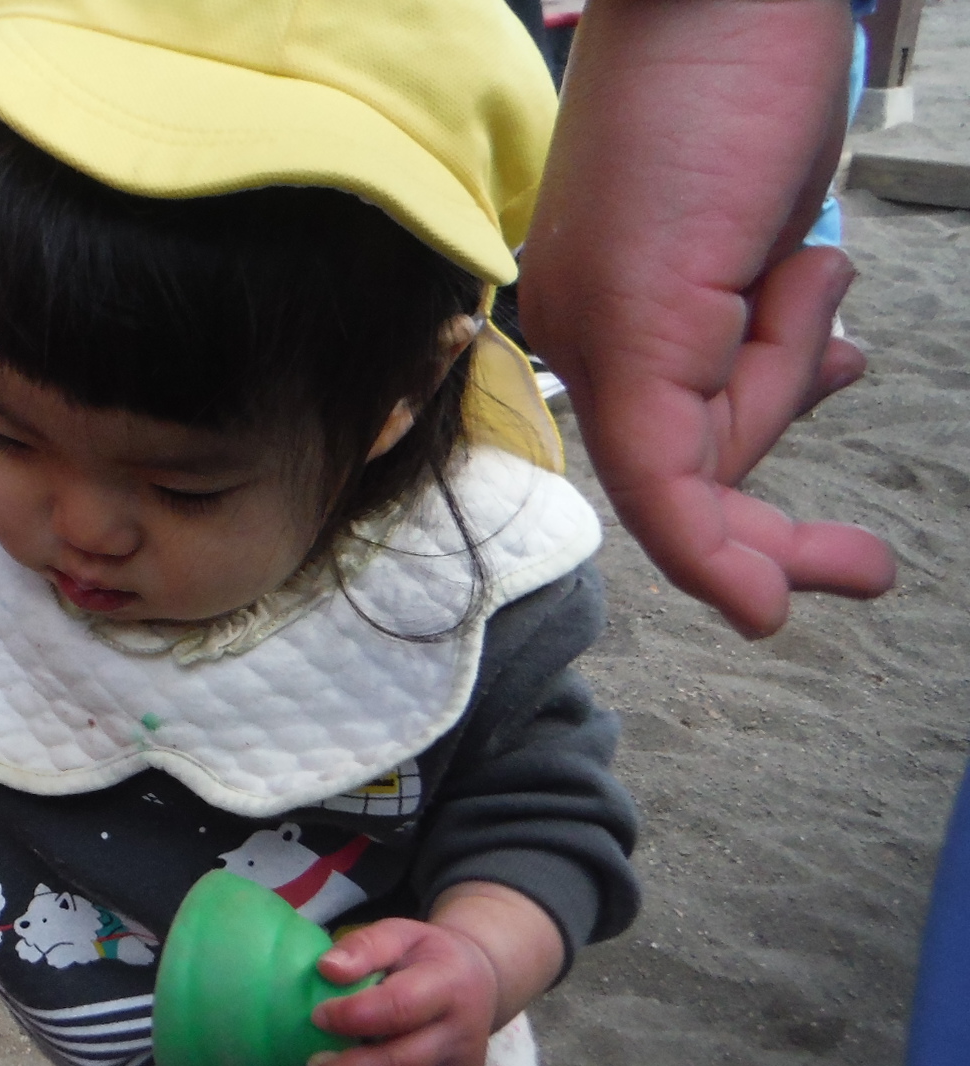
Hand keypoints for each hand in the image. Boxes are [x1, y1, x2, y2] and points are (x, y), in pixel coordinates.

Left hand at [306, 918, 500, 1065]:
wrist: (480, 985)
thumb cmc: (428, 958)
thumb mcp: (400, 934)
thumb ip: (364, 946)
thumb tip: (327, 969)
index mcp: (451, 986)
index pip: (400, 1007)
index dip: (352, 1016)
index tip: (317, 1016)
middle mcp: (464, 1034)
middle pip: (399, 1063)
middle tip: (313, 1063)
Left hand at [521, 0, 894, 637]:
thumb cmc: (749, 82)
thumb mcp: (763, 234)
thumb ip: (762, 322)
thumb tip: (816, 381)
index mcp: (600, 308)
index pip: (658, 441)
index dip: (726, 527)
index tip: (774, 597)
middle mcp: (581, 329)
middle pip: (687, 456)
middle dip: (775, 491)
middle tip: (867, 574)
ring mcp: (598, 334)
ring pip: (711, 447)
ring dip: (797, 359)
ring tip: (790, 251)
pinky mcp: (635, 330)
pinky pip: (665, 471)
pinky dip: (715, 545)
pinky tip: (764, 600)